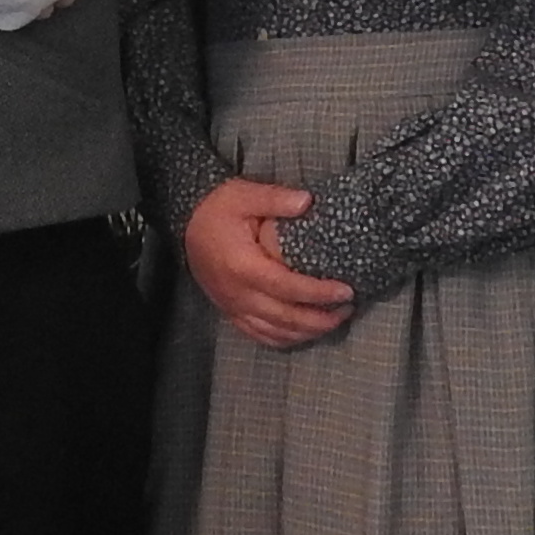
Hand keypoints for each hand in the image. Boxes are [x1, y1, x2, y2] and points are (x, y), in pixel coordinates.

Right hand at [185, 176, 356, 350]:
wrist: (186, 222)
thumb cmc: (217, 209)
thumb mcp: (245, 195)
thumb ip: (276, 199)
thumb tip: (308, 202)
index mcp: (244, 266)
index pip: (289, 288)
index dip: (320, 293)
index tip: (346, 291)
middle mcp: (239, 294)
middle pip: (287, 318)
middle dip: (322, 318)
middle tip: (348, 308)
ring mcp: (233, 307)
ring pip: (276, 332)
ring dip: (308, 331)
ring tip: (334, 320)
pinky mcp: (230, 312)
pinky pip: (260, 335)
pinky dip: (285, 339)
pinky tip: (303, 333)